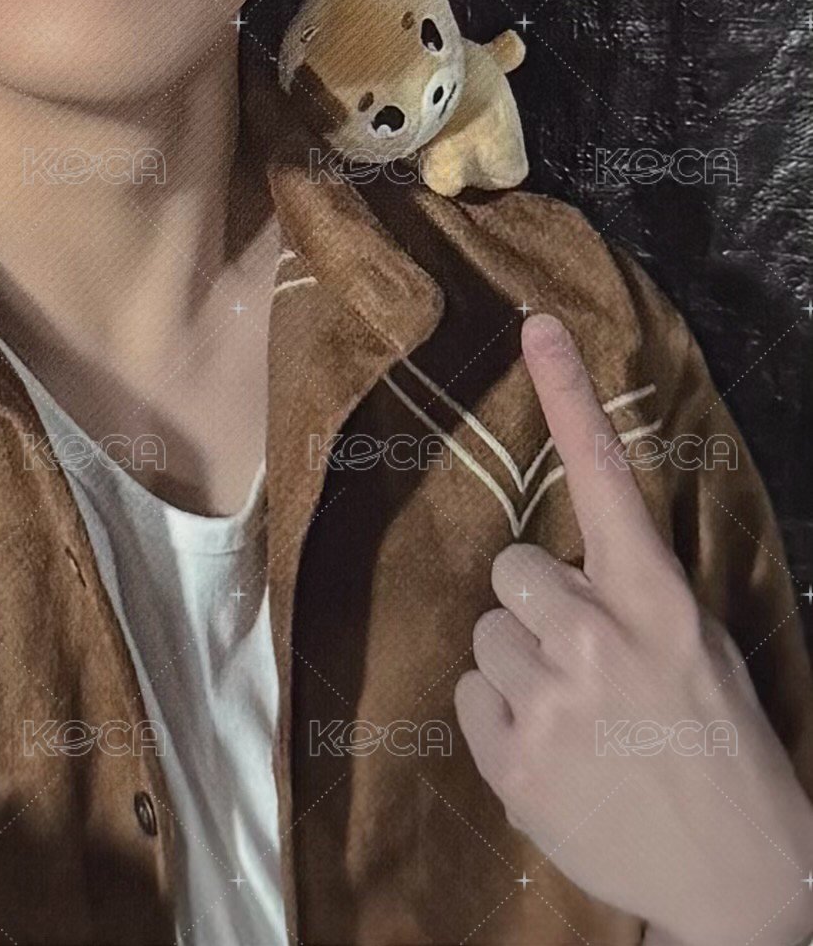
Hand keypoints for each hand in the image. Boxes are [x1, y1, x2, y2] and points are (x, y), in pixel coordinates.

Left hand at [454, 312, 812, 945]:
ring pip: (487, 632)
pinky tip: (553, 751)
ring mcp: (549, 699)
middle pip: (511, 566)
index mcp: (657, 600)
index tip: (536, 326)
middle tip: (582, 657)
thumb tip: (569, 558)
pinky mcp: (511, 758)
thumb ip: (632, 592)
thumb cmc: (718, 746)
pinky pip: (469, 696)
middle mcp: (596, 635)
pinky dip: (501, 720)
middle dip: (536, 603)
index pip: (605, 477)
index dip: (568, 396)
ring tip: (577, 715)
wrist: (734, 876)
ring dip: (518, 665)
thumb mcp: (697, 646)